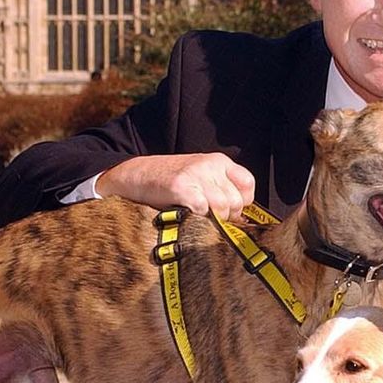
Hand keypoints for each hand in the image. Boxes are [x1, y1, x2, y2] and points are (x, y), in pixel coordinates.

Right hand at [96, 152, 256, 219]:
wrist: (134, 174)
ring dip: (212, 220)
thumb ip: (220, 189)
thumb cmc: (168, 181)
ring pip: (222, 208)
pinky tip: (186, 215)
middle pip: (236, 201)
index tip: (230, 213)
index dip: (242, 204)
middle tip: (209, 219)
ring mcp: (196, 175)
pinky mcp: (181, 187)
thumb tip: (241, 219)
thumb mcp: (199, 176)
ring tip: (197, 218)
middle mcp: (211, 165)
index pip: (248, 185)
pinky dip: (196, 219)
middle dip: (226, 216)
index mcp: (219, 161)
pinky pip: (202, 210)